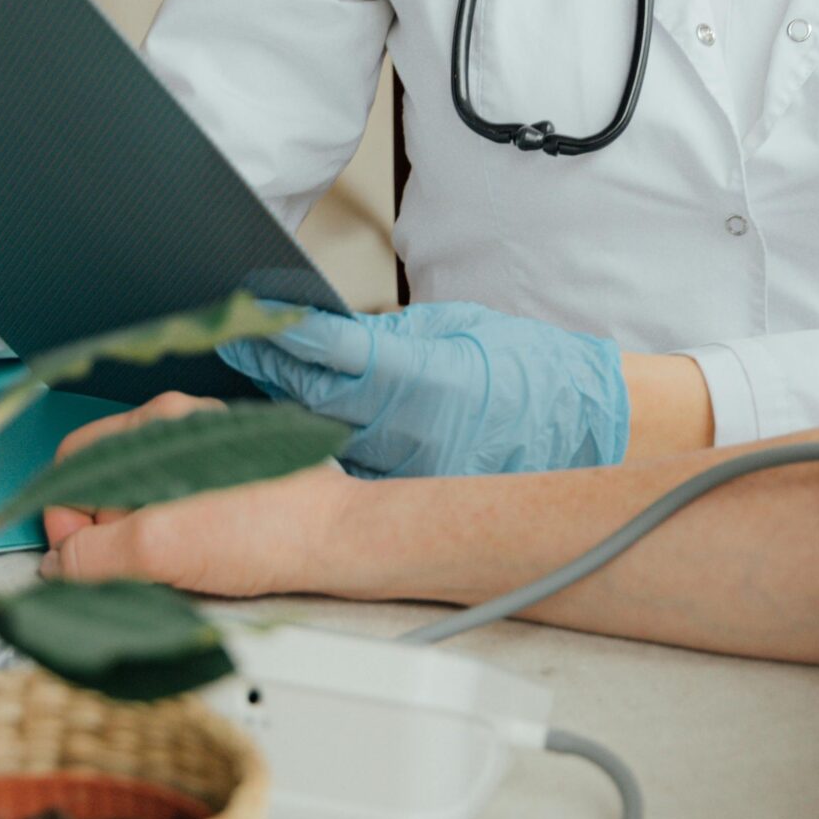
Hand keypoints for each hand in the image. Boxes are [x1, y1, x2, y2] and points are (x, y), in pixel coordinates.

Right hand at [40, 390, 355, 595]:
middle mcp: (177, 429)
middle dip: (106, 534)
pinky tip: (193, 561)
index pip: (72, 465)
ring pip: (137, 504)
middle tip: (137, 566)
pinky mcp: (224, 481)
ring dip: (139, 543)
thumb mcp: (159, 548)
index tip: (76, 559)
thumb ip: (91, 555)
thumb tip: (56, 566)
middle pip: (102, 486)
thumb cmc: (268, 532)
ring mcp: (202, 454)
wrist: (341, 542)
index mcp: (156, 424)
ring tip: (173, 565)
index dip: (65, 520)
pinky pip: (171, 511)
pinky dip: (168, 541)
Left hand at [221, 301, 629, 478]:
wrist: (585, 430)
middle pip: (317, 405)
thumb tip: (320, 330)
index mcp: (431, 382)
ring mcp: (411, 475)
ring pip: (325, 444)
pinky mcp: (410, 500)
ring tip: (247, 386)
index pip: (339, 356)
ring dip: (280, 416)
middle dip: (270, 374)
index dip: (289, 336)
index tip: (251, 317)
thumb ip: (389, 335)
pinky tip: (285, 431)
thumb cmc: (530, 373)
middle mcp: (415, 435)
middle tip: (233, 346)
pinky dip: (314, 448)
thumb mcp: (459, 329)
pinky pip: (349, 471)